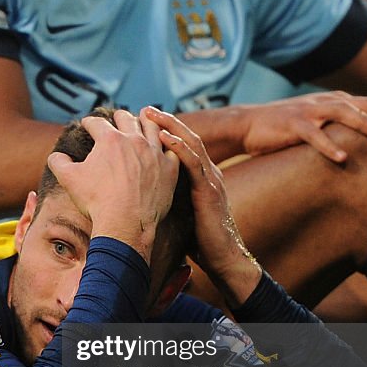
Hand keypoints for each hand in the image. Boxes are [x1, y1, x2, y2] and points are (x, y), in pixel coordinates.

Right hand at [47, 108, 178, 262]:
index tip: (87, 124)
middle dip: (118, 116)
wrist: (125, 223)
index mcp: (109, 140)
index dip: (89, 122)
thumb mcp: (68, 179)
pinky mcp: (170, 168)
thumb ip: (58, 162)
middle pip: (126, 119)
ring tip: (144, 118)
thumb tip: (55, 156)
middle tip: (116, 117)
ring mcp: (154, 153)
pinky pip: (173, 149)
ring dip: (146, 120)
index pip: (97, 123)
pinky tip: (165, 144)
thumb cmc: (96, 201)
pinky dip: (168, 143)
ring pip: (152, 127)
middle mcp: (134, 140)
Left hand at [142, 107, 261, 305]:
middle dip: (166, 121)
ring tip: (150, 114)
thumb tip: (142, 194)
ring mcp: (211, 180)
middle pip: (187, 137)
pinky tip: (163, 137)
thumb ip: (169, 198)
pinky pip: (194, 164)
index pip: (184, 146)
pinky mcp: (209, 192)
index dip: (166, 130)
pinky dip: (178, 147)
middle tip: (144, 108)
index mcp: (202, 177)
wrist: (224, 258)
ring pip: (191, 144)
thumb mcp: (181, 212)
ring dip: (170, 126)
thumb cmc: (200, 240)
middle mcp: (209, 173)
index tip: (144, 120)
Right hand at [239, 91, 366, 162]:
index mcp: (332, 100)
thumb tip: (359, 148)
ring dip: (365, 124)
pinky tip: (342, 158)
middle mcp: (324, 101)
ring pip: (344, 112)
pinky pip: (314, 134)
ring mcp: (308, 110)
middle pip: (365, 105)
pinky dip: (329, 145)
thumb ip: (334, 128)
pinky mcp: (291, 124)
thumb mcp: (313, 123)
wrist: (246, 125)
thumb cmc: (281, 130)